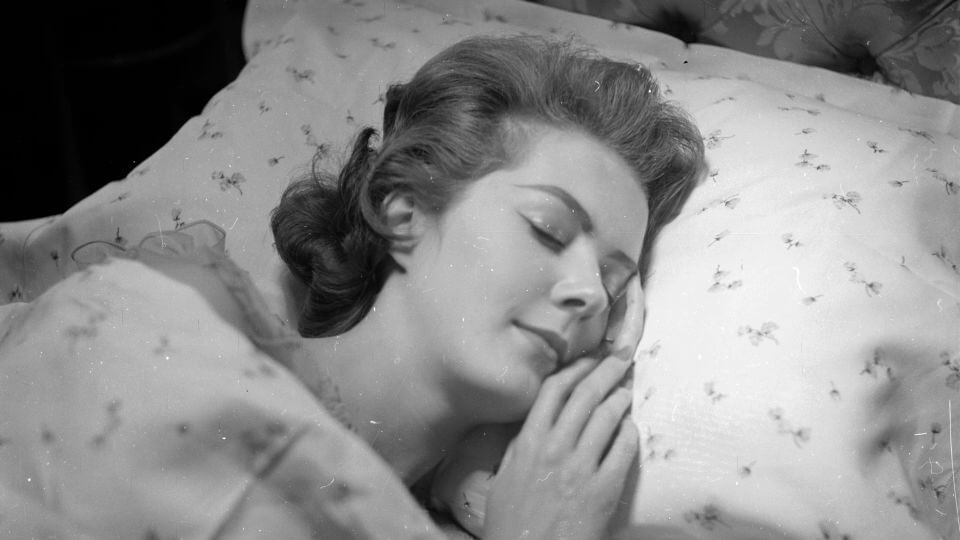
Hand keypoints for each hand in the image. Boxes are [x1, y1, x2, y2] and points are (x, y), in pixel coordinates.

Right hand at [483, 352, 637, 539]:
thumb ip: (519, 447)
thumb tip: (535, 421)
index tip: (589, 357)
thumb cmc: (512, 523)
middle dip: (606, 370)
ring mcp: (581, 469)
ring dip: (620, 398)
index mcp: (528, 443)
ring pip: (606, 418)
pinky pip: (623, 450)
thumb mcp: (504, 478)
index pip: (553, 391)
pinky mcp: (604, 490)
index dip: (575, 368)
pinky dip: (629, 433)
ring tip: (628, 387)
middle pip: (585, 396)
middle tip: (621, 356)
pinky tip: (631, 426)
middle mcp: (555, 449)